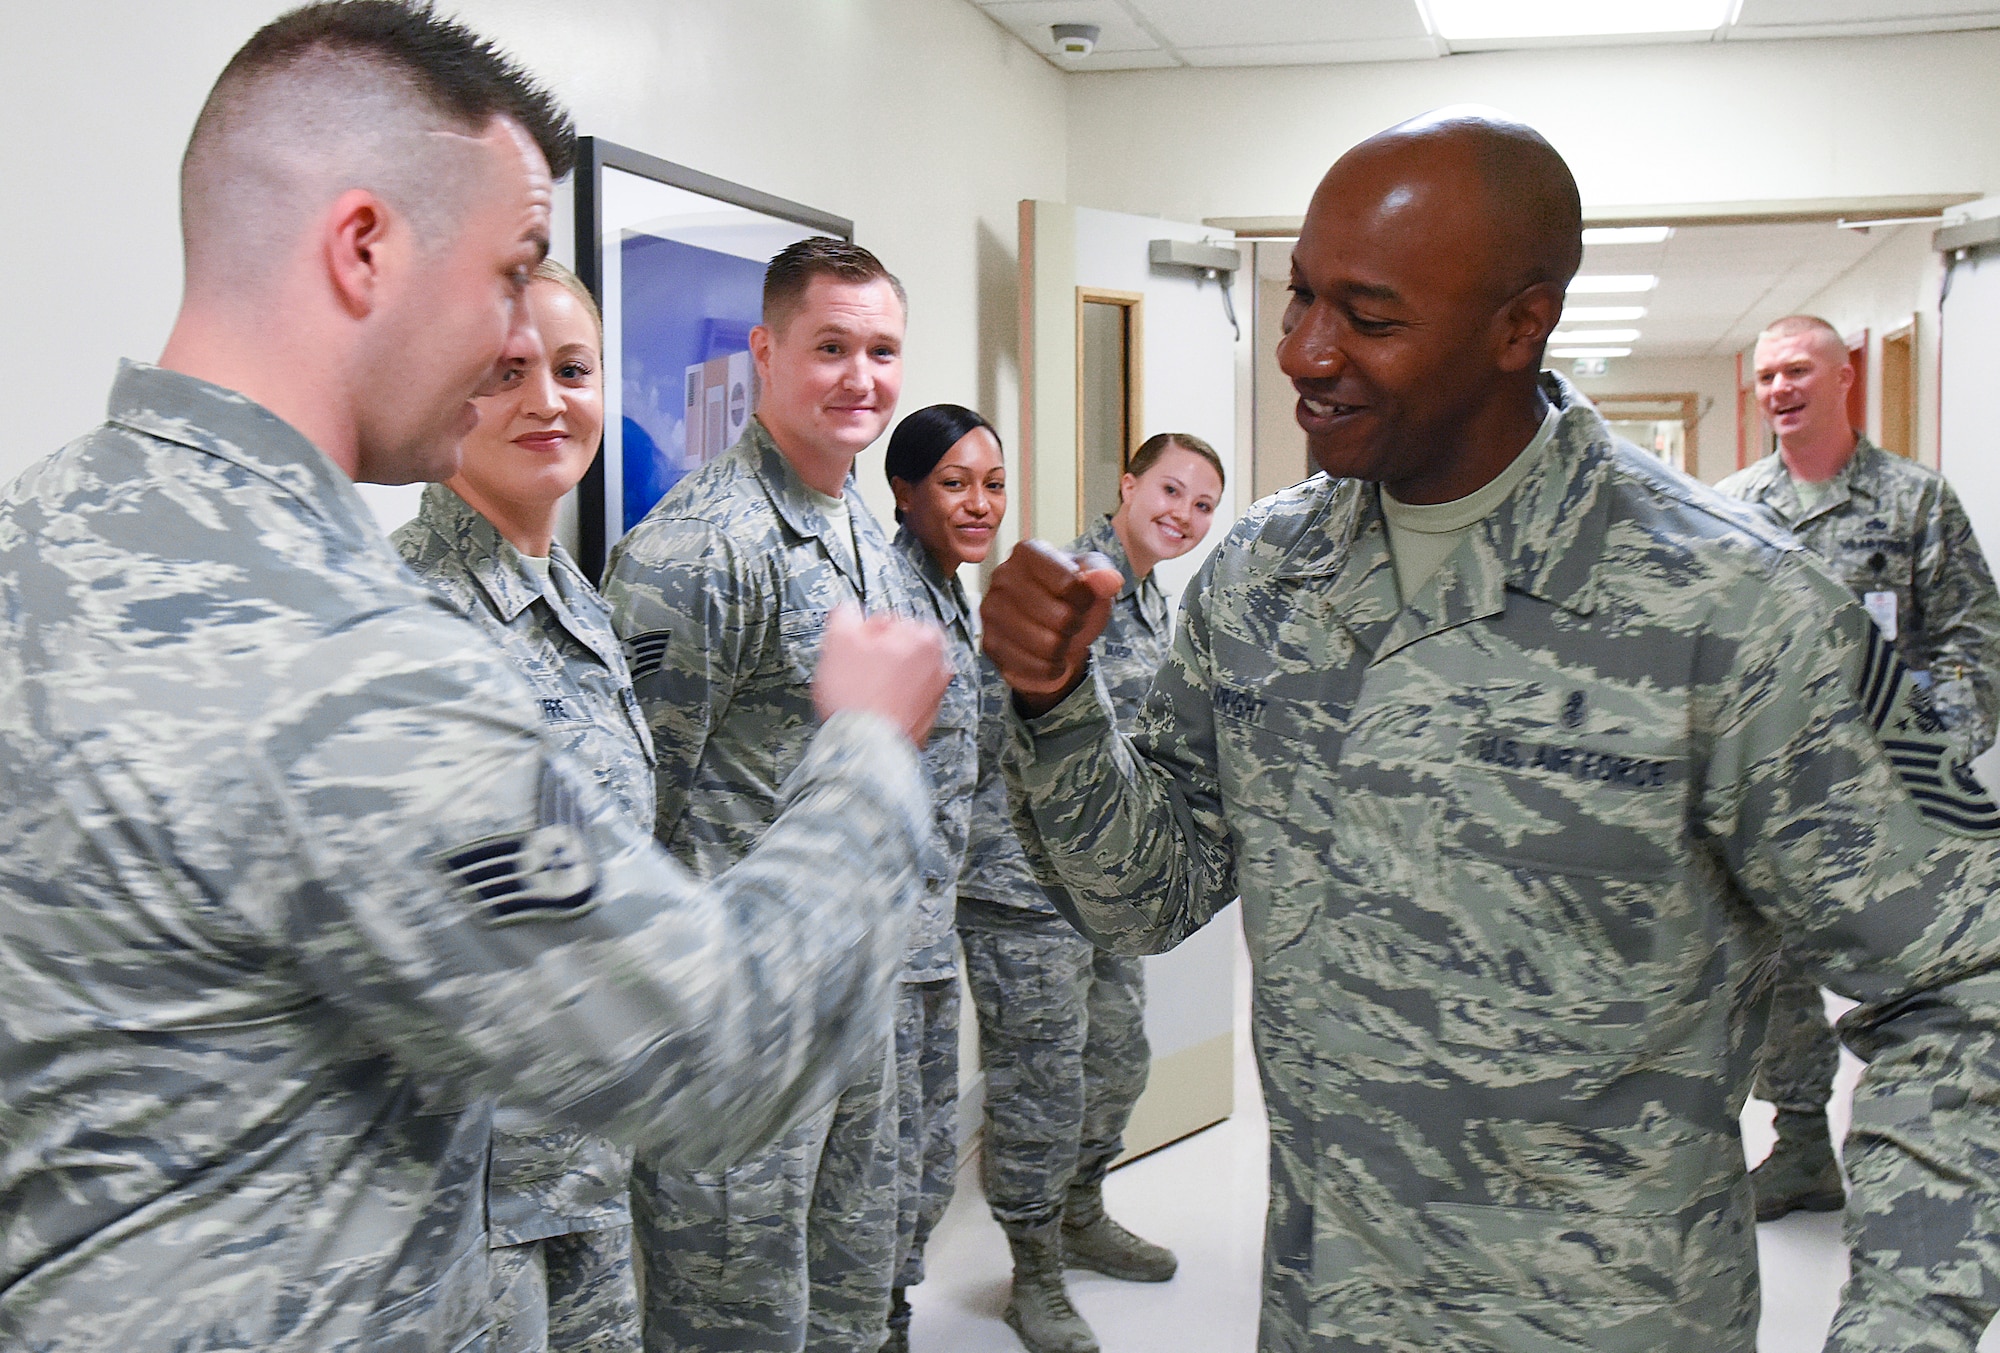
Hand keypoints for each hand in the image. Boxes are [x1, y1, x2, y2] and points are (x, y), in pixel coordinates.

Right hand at [813, 604, 951, 745]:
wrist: (866, 747)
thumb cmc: (858, 697)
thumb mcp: (839, 640)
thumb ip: (846, 614)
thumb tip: (848, 610)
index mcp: (926, 638)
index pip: (894, 619)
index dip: (868, 632)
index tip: (856, 644)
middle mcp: (940, 666)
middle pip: (903, 648)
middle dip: (880, 654)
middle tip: (857, 666)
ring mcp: (936, 695)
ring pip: (905, 676)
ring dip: (885, 678)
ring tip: (862, 689)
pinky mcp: (927, 721)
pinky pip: (906, 701)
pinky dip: (891, 701)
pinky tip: (872, 708)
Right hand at [980, 540, 1124, 715]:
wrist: (1051, 631)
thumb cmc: (1071, 600)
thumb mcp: (1093, 581)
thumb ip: (1103, 574)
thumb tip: (1109, 580)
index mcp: (1028, 552)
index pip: (1069, 582)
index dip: (1085, 598)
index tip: (1082, 598)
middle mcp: (1003, 577)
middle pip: (1060, 617)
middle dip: (1075, 625)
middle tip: (1070, 621)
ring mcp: (992, 611)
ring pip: (1046, 644)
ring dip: (1063, 647)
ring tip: (1058, 637)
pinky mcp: (990, 643)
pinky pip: (1033, 666)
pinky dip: (1050, 667)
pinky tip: (1048, 656)